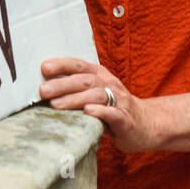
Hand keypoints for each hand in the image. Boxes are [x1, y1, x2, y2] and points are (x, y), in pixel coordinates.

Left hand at [39, 57, 157, 151]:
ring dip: (75, 99)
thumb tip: (43, 89)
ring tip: (56, 105)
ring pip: (96, 96)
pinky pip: (113, 114)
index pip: (79, 66)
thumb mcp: (96, 93)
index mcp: (100, 75)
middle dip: (62, 84)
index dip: (62, 65)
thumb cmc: (113, 108)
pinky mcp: (125, 119)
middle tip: (42, 90)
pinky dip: (101, 111)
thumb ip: (76, 89)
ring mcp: (119, 101)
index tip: (43, 67)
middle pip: (84, 81)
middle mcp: (110, 84)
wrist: (147, 124)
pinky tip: (88, 112)